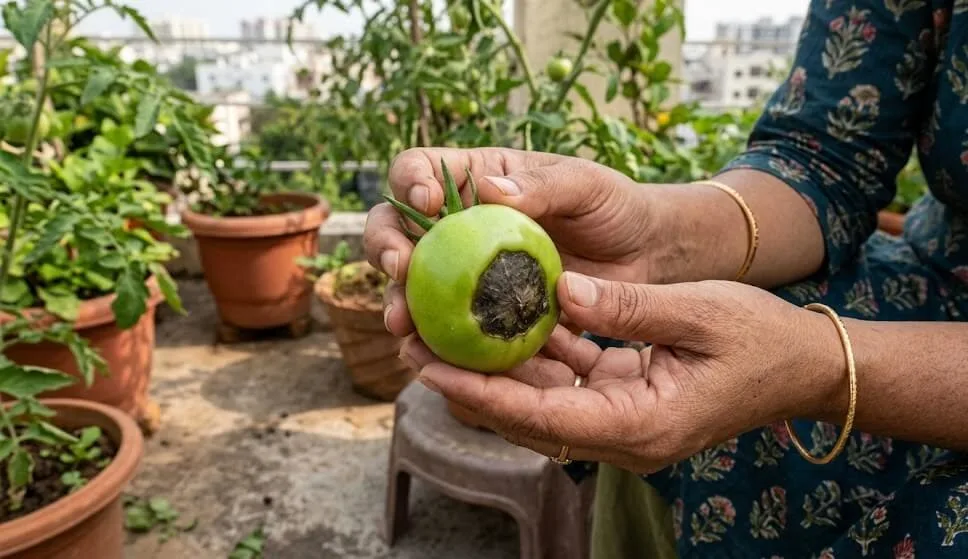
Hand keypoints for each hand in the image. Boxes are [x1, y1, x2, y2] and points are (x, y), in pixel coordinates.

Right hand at [363, 147, 661, 335]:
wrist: (641, 257)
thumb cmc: (612, 207)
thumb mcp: (586, 186)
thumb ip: (544, 186)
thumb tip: (490, 191)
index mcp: (474, 177)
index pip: (421, 170)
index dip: (410, 182)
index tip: (427, 203)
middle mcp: (457, 223)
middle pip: (396, 228)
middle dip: (384, 246)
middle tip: (399, 268)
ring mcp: (464, 269)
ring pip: (412, 283)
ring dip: (398, 301)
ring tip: (402, 324)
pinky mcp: (481, 311)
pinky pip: (449, 325)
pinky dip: (437, 341)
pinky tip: (432, 358)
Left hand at [399, 273, 845, 472]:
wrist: (802, 367)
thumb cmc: (762, 340)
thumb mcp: (698, 311)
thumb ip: (626, 306)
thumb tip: (560, 290)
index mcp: (640, 424)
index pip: (540, 417)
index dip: (479, 391)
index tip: (427, 364)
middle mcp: (623, 436)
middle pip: (526, 416)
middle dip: (467, 380)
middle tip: (413, 339)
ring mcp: (621, 423)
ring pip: (538, 401)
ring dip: (491, 368)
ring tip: (438, 329)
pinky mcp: (623, 402)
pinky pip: (565, 383)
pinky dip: (533, 355)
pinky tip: (502, 318)